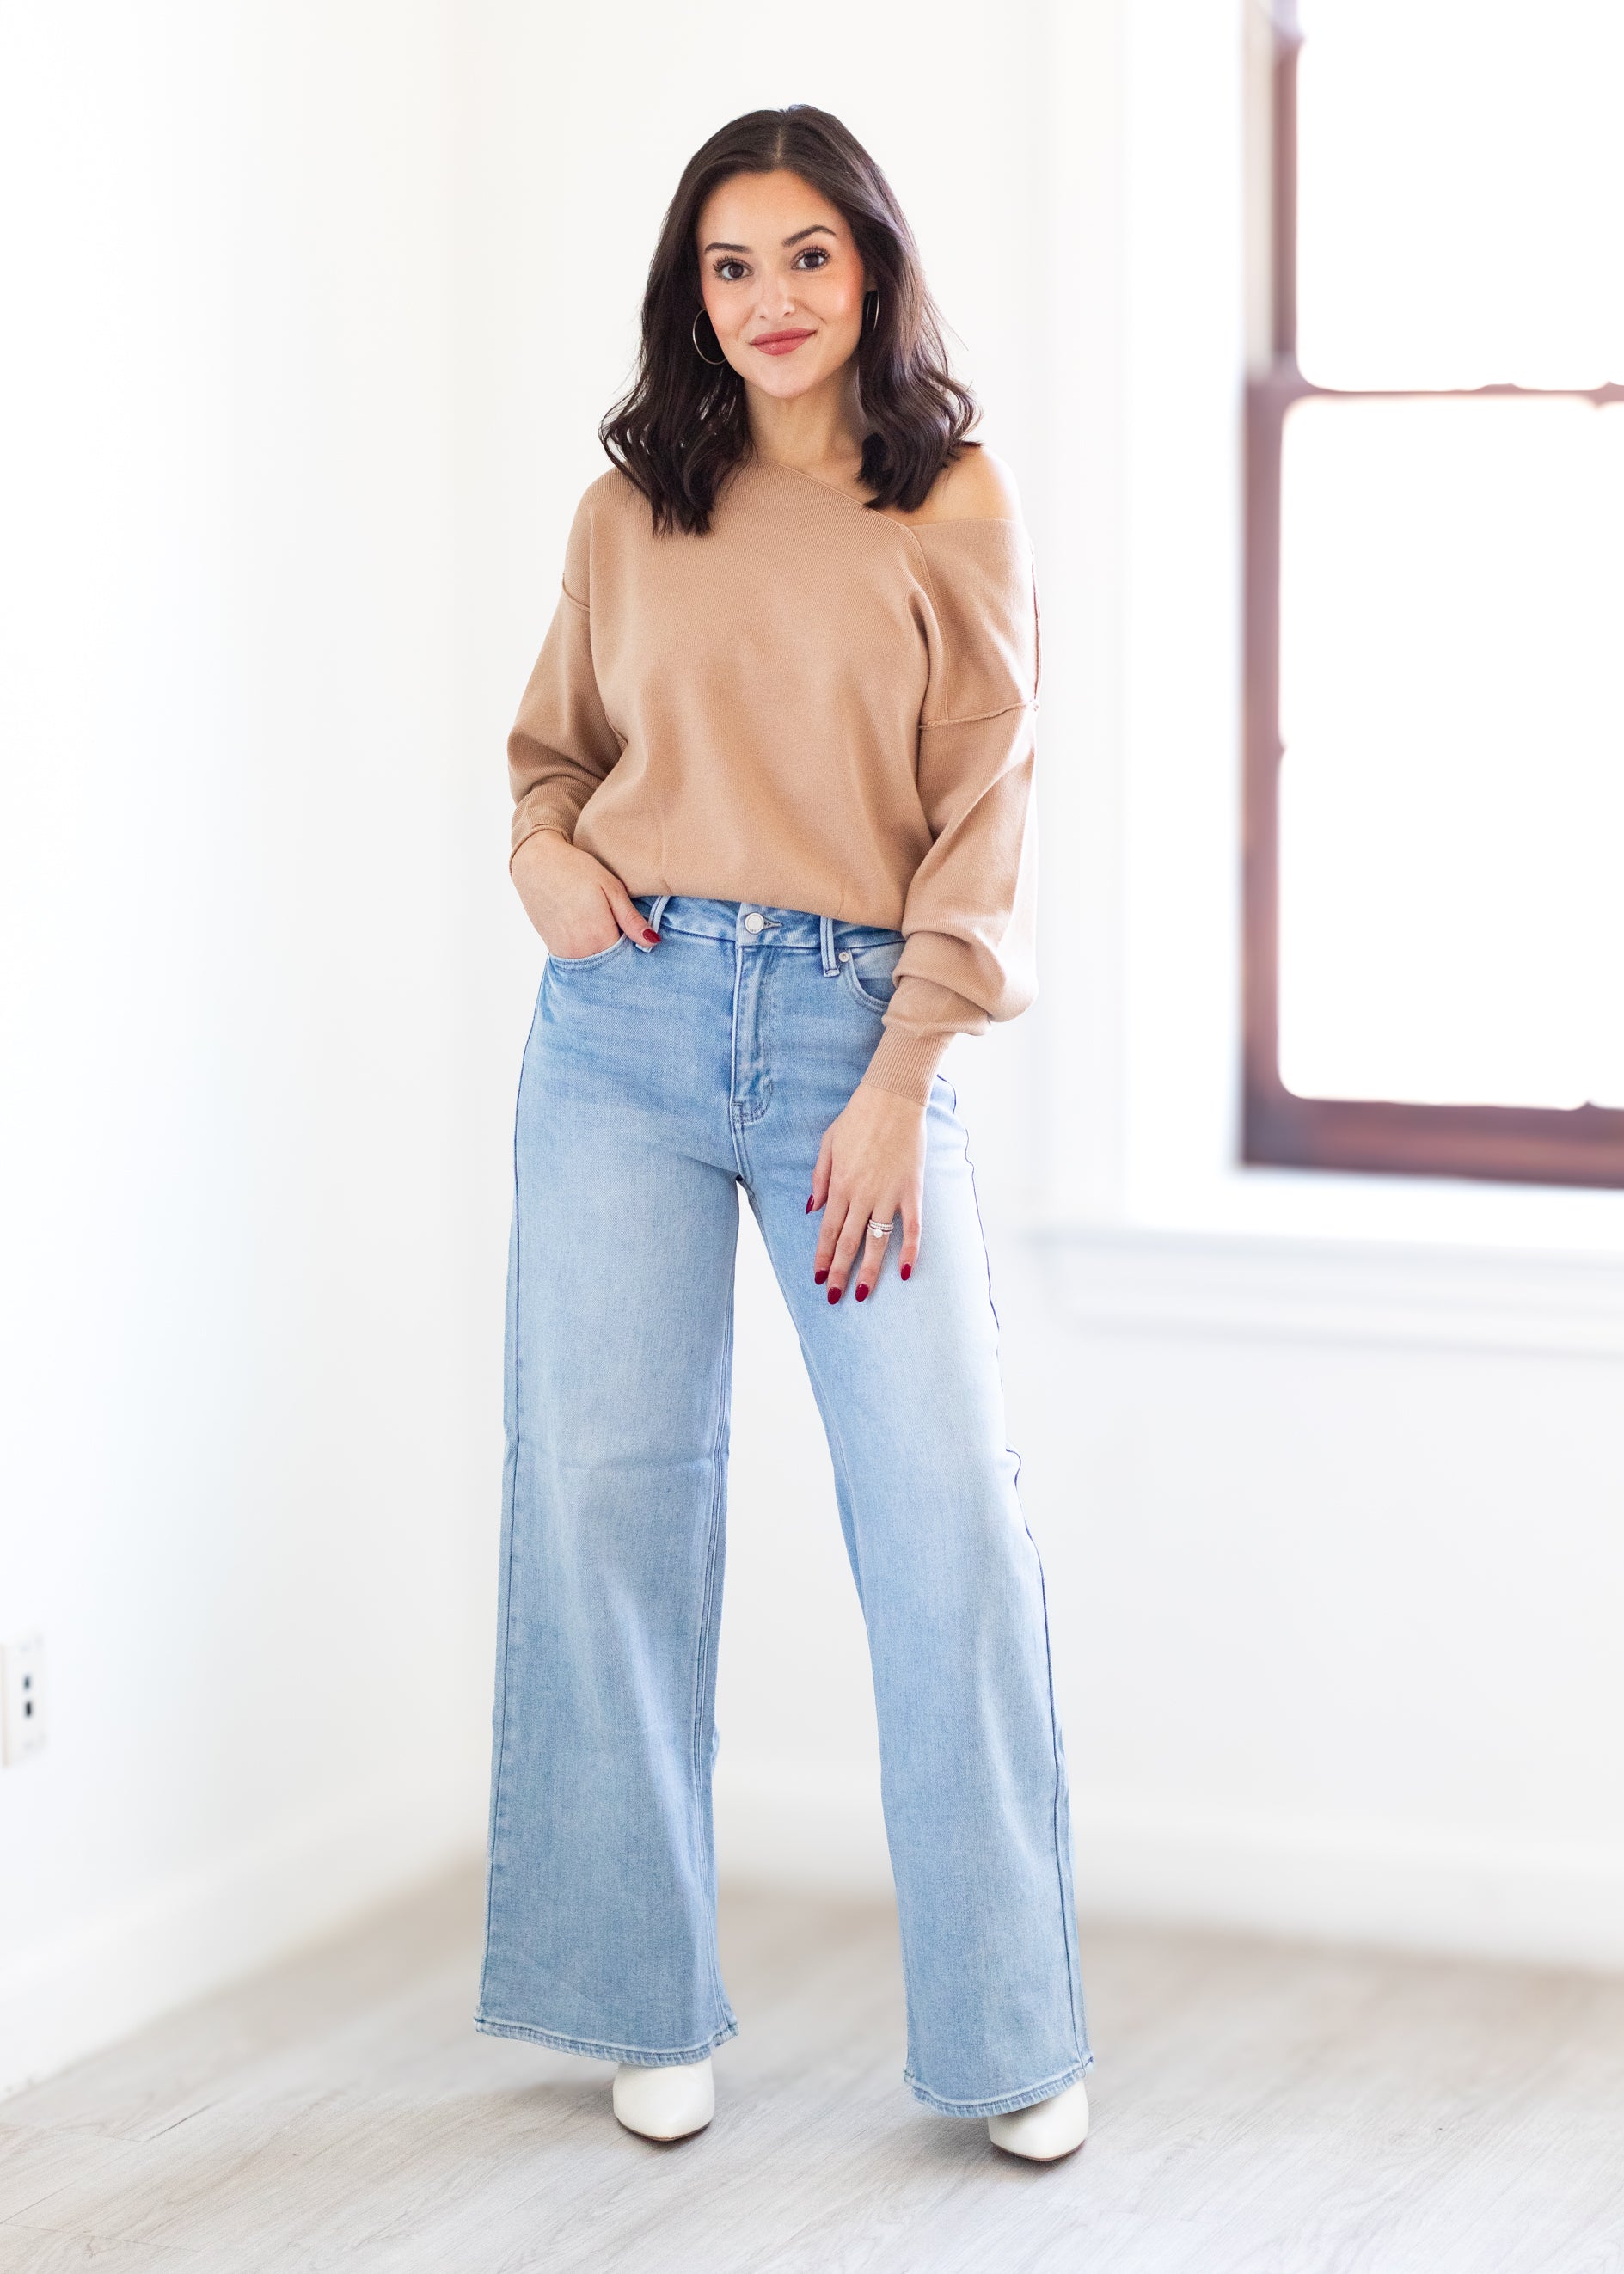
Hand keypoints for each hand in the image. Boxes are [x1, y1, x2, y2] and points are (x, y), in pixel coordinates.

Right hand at [510, 830, 656, 957]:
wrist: (537, 864)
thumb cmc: (577, 870)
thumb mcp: (611, 888)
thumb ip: (631, 919)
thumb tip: (653, 942)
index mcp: (599, 936)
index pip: (628, 959)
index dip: (636, 950)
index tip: (640, 937)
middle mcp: (581, 950)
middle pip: (611, 965)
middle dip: (621, 956)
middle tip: (623, 931)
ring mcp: (565, 953)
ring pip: (595, 965)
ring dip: (604, 955)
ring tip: (603, 928)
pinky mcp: (554, 950)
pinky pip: (579, 961)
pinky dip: (588, 953)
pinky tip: (589, 932)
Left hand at [809, 1085, 925, 1304]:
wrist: (892, 1099)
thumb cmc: (857, 1118)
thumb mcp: (827, 1144)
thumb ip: (819, 1178)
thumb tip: (812, 1209)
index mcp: (840, 1184)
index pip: (828, 1231)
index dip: (823, 1258)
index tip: (819, 1279)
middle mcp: (862, 1195)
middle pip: (849, 1242)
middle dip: (841, 1273)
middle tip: (835, 1299)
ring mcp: (888, 1194)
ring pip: (877, 1241)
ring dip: (870, 1270)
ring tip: (865, 1294)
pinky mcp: (912, 1190)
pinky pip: (912, 1227)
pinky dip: (911, 1250)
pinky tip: (907, 1272)